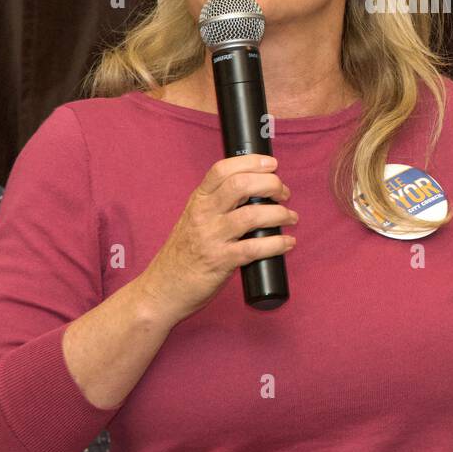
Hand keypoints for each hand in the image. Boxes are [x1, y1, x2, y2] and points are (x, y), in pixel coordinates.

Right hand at [136, 154, 298, 325]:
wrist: (162, 289)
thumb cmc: (184, 253)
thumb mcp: (195, 218)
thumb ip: (218, 203)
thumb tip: (257, 190)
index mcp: (198, 200)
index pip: (222, 169)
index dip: (251, 162)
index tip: (272, 164)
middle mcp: (203, 214)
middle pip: (241, 185)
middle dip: (271, 184)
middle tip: (284, 193)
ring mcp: (211, 238)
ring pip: (252, 215)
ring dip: (279, 214)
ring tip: (291, 217)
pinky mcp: (220, 262)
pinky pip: (255, 248)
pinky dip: (276, 244)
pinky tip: (287, 243)